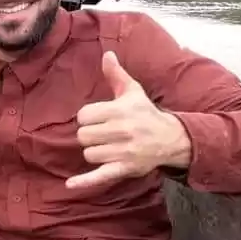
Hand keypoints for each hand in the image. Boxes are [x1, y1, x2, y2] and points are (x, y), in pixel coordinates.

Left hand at [66, 51, 190, 189]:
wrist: (171, 138)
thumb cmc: (146, 113)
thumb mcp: (133, 92)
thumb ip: (116, 75)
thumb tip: (106, 54)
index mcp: (120, 111)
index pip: (84, 116)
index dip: (88, 118)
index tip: (99, 119)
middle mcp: (121, 131)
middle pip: (84, 136)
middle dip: (90, 135)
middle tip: (104, 134)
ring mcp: (123, 152)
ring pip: (89, 155)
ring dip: (95, 152)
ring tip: (109, 147)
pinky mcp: (124, 169)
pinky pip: (99, 176)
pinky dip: (84, 182)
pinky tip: (70, 185)